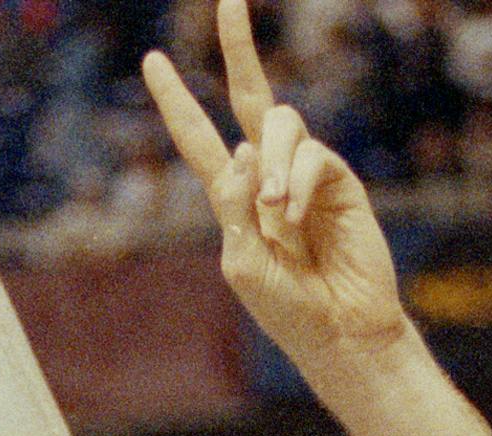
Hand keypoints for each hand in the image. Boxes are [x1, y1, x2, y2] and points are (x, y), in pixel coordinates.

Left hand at [142, 0, 403, 364]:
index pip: (199, 140)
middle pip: (250, 98)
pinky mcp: (338, 180)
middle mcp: (268, 176)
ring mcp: (304, 174)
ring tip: (277, 218)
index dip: (176, 101)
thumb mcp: (242, 264)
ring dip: (273, 166)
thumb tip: (245, 147)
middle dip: (238, 47)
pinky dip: (298, 186)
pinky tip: (296, 224)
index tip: (152, 61)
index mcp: (234, 199)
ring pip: (278, 126)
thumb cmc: (287, 310)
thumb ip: (233, 207)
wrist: (340, 332)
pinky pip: (311, 155)